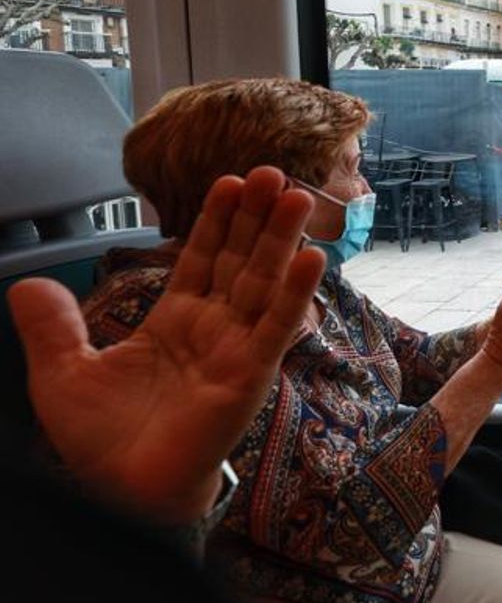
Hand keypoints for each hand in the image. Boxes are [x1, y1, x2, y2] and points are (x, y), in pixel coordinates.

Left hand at [7, 166, 324, 524]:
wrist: (122, 493)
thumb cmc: (102, 443)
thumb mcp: (60, 375)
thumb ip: (51, 327)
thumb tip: (27, 283)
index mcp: (174, 323)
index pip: (201, 259)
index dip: (216, 221)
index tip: (228, 181)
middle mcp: (212, 330)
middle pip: (239, 260)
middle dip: (255, 216)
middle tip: (271, 171)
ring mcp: (235, 350)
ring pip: (263, 282)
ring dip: (280, 239)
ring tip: (295, 196)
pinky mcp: (250, 375)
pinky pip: (276, 327)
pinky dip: (296, 292)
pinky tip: (311, 258)